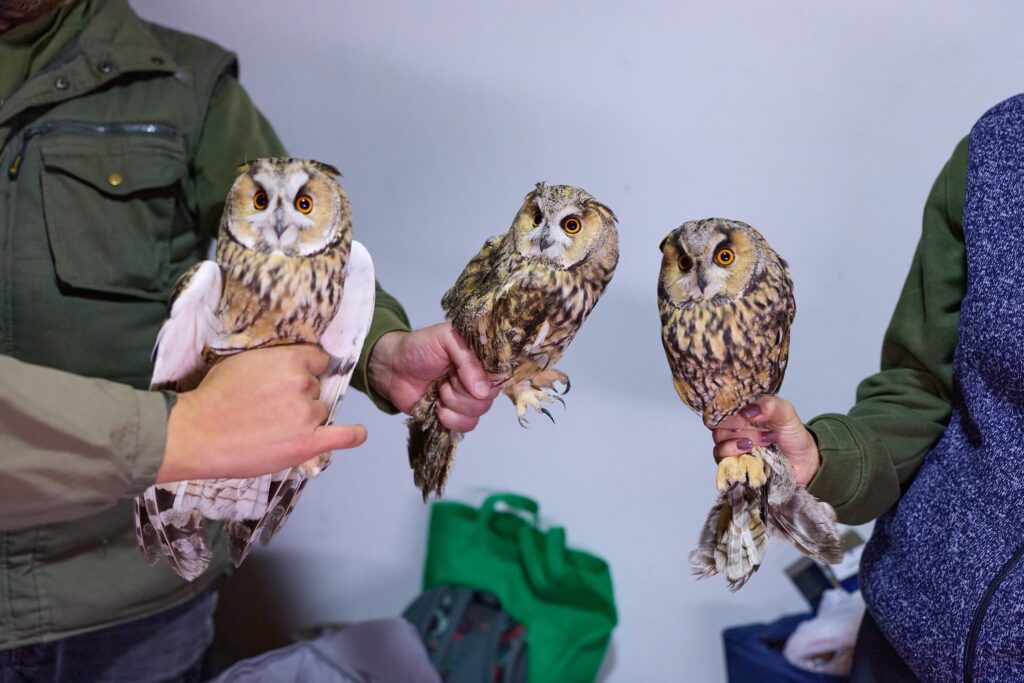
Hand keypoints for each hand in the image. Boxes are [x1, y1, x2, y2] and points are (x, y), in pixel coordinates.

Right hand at [157, 345, 366, 482]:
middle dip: (299, 396)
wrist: (199, 433)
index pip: (317, 360)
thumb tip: (290, 363)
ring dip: (306, 418)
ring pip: (320, 411)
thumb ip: (274, 361)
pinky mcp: (308, 443)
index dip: (305, 370)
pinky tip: (358, 433)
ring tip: (274, 427)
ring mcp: (308, 414)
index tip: (293, 380)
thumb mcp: (243, 361)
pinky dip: (353, 435)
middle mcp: (304, 384)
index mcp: (290, 360)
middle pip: (317, 388)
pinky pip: (344, 437)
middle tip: (271, 408)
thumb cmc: (215, 396)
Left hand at [367, 324, 499, 431]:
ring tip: (439, 389)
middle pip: (488, 397)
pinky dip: (449, 418)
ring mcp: (467, 400)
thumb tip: (483, 391)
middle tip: (445, 377)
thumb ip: (467, 359)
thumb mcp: (445, 339)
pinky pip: (466, 426)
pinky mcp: (455, 416)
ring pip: (477, 413)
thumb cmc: (418, 347)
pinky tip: (437, 406)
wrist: (392, 368)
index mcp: (481, 359)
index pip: (500, 374)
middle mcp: (479, 380)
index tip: (461, 372)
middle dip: (461, 390)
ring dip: (453, 402)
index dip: (484, 379)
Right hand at [710, 396, 820, 485]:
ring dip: (740, 439)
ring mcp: (731, 444)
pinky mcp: (732, 462)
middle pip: (718, 420)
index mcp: (743, 409)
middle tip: (764, 430)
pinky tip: (750, 452)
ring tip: (763, 442)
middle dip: (740, 425)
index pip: (723, 403)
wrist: (803, 463)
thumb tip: (750, 410)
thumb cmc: (793, 436)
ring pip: (719, 438)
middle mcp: (734, 425)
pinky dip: (734, 453)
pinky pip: (721, 457)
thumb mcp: (787, 415)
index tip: (748, 413)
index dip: (731, 407)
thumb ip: (771, 406)